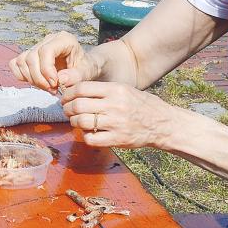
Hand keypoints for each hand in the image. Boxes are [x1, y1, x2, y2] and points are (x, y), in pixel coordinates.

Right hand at [9, 31, 99, 90]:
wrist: (84, 67)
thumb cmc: (86, 68)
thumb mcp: (87, 72)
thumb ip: (76, 76)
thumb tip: (60, 79)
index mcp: (64, 39)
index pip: (46, 51)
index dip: (46, 69)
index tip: (54, 84)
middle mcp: (48, 40)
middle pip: (31, 57)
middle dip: (39, 78)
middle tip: (52, 90)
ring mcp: (37, 46)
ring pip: (22, 61)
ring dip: (31, 79)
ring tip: (47, 87)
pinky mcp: (29, 55)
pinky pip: (15, 64)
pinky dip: (21, 76)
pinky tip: (36, 82)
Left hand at [59, 81, 182, 148]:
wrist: (162, 123)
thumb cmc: (140, 104)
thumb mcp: (123, 89)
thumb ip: (102, 90)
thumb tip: (74, 91)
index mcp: (115, 90)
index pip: (81, 88)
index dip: (68, 94)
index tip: (65, 98)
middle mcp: (115, 105)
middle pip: (78, 105)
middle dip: (67, 108)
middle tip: (67, 110)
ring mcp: (116, 123)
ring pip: (81, 122)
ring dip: (73, 122)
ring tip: (76, 121)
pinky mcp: (117, 139)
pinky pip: (90, 139)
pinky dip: (85, 136)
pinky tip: (89, 133)